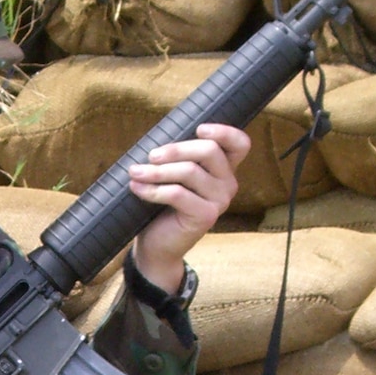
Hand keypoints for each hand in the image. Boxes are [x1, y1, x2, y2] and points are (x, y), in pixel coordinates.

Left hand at [127, 123, 250, 293]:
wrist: (158, 246)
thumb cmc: (162, 205)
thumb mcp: (173, 175)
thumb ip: (177, 156)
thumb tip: (160, 134)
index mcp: (224, 169)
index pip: (240, 144)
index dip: (224, 131)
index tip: (198, 129)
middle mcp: (228, 184)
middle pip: (209, 150)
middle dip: (175, 149)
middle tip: (150, 156)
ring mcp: (220, 201)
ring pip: (190, 171)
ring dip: (157, 171)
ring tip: (135, 173)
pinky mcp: (207, 216)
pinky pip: (178, 193)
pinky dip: (153, 189)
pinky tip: (137, 188)